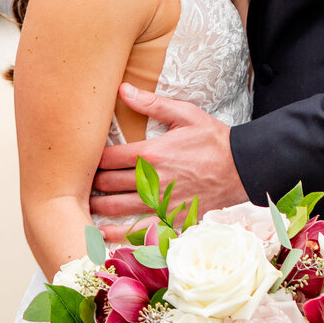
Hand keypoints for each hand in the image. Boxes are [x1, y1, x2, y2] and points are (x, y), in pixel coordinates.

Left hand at [90, 84, 246, 219]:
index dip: (93, 158)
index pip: (109, 158)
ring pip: (116, 207)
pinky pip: (137, 230)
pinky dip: (117, 234)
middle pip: (108, 183)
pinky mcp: (171, 219)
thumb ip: (151, 103)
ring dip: (97, 205)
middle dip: (92, 181)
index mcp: (152, 153)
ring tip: (86, 202)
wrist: (241, 168)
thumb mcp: (184, 114)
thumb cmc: (212, 139)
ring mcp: (161, 203)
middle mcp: (153, 180)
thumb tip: (123, 88)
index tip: (87, 158)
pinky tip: (102, 234)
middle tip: (82, 179)